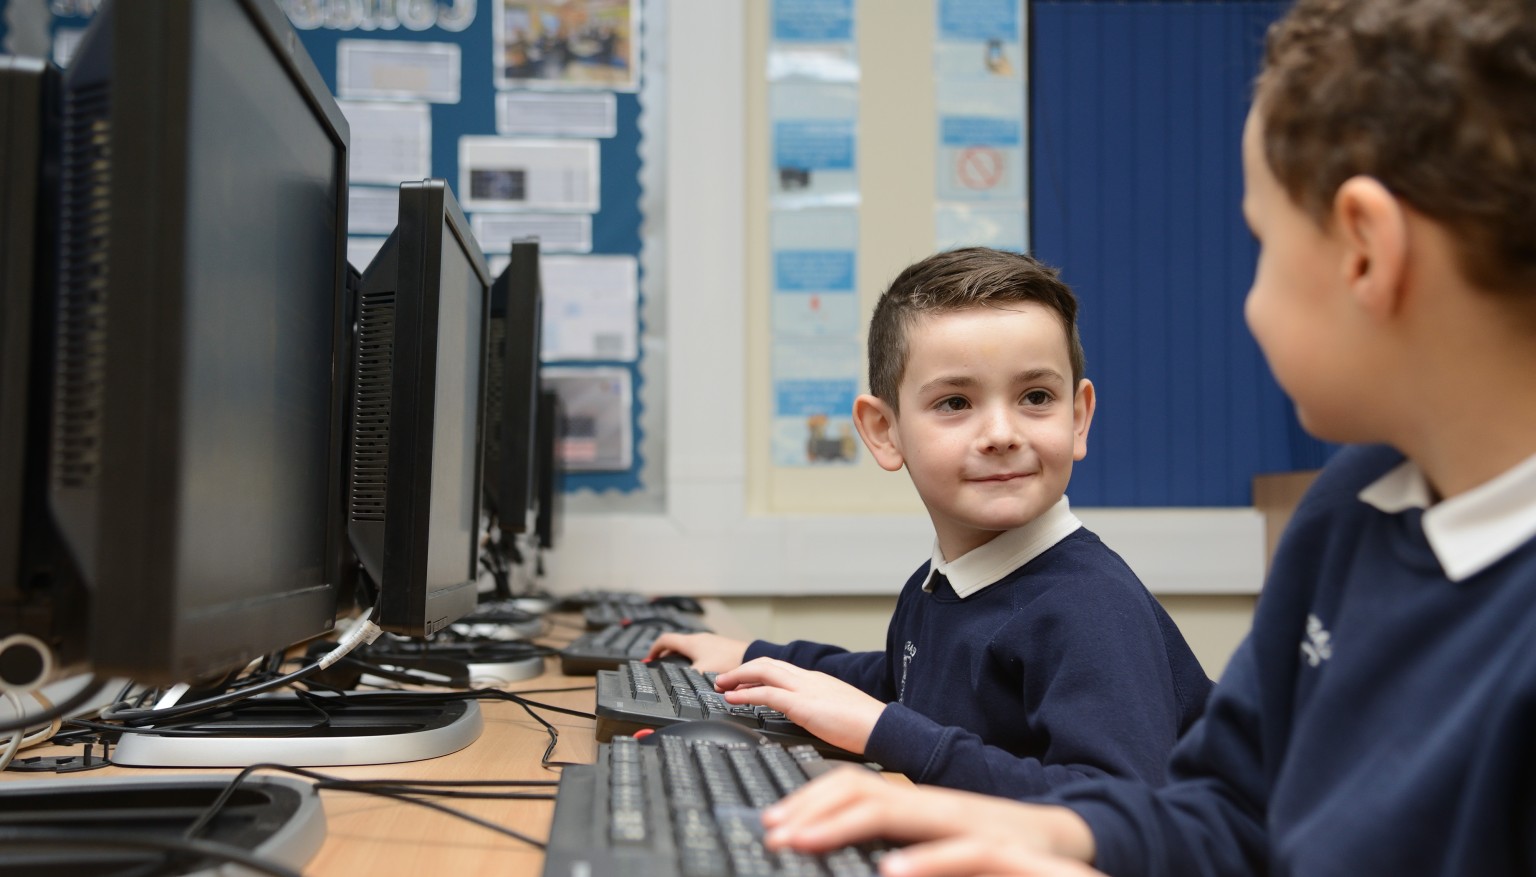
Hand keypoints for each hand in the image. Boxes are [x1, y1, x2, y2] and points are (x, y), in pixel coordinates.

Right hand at [643, 632, 747, 672]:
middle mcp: (700, 639)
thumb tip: (677, 687)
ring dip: (681, 657)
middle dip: (667, 655)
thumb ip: (687, 679)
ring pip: (690, 648)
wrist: (753, 658)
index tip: (649, 658)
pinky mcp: (721, 648)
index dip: (654, 649)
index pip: (665, 640)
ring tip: (679, 671)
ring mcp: (711, 642)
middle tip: (661, 666)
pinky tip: (700, 672)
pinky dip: (694, 659)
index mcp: (691, 643)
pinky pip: (701, 651)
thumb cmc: (729, 663)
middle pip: (676, 644)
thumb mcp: (702, 674)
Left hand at [712, 658, 886, 754]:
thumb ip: (822, 710)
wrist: (885, 728)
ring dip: (738, 677)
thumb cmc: (868, 726)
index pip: (781, 669)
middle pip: (768, 663)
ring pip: (764, 671)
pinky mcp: (804, 704)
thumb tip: (812, 719)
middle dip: (742, 670)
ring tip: (721, 686)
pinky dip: (745, 693)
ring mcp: (807, 689)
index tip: (742, 681)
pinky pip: (767, 693)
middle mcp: (810, 679)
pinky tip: (732, 699)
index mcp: (819, 681)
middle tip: (722, 680)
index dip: (757, 672)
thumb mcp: (839, 712)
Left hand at [761, 767, 1100, 875]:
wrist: (1077, 847)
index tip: (774, 824)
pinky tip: (889, 873)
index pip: (857, 785)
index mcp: (923, 805)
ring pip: (897, 808)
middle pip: (862, 786)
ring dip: (842, 824)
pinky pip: (957, 851)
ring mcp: (967, 823)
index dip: (811, 801)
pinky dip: (921, 862)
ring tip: (802, 842)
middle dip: (810, 807)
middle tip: (772, 831)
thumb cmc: (1007, 856)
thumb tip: (859, 860)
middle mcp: (938, 805)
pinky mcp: (999, 847)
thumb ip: (902, 847)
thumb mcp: (941, 850)